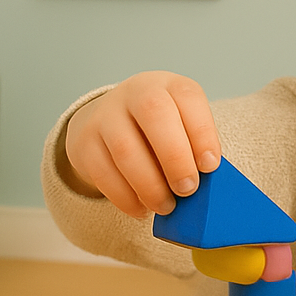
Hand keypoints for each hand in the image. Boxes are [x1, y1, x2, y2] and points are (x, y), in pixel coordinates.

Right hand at [63, 72, 220, 217]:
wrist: (110, 122)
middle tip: (188, 189)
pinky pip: (103, 173)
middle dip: (175, 158)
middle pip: (154, 114)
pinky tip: (141, 209)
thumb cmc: (162, 132)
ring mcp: (106, 115)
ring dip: (150, 185)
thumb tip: (206, 187)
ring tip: (166, 206)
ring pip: (126, 149)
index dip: (202, 132)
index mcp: (169, 86)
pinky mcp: (85, 142)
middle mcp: (136, 93)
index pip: (187, 96)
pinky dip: (126, 197)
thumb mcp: (183, 127)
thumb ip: (196, 150)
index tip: (209, 166)